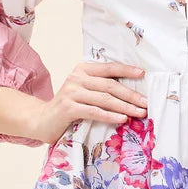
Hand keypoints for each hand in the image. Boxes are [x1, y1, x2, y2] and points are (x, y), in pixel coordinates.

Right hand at [30, 61, 148, 143]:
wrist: (42, 120)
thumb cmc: (69, 107)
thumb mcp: (84, 92)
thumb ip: (101, 88)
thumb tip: (131, 93)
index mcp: (83, 70)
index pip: (109, 68)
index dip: (127, 70)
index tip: (143, 74)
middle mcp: (76, 78)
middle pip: (110, 85)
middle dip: (131, 95)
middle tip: (146, 103)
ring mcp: (71, 92)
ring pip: (105, 99)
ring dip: (125, 107)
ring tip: (140, 113)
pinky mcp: (68, 108)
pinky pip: (94, 111)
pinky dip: (110, 116)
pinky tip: (122, 119)